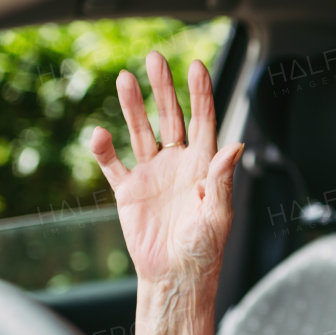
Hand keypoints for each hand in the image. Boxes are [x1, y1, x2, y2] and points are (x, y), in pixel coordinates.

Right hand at [90, 52, 242, 285]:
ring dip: (133, 106)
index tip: (196, 66)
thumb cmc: (204, 249)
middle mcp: (178, 163)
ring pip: (141, 131)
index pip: (203, 121)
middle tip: (154, 58)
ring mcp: (152, 174)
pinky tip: (100, 133)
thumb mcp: (219, 214)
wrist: (176, 276)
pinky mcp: (128, 191)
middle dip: (163, 88)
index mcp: (204, 166)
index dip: (200, 94)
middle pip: (170, 117)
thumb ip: (222, 178)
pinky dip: (104, 149)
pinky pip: (113, 164)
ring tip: (124, 79)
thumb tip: (235, 145)